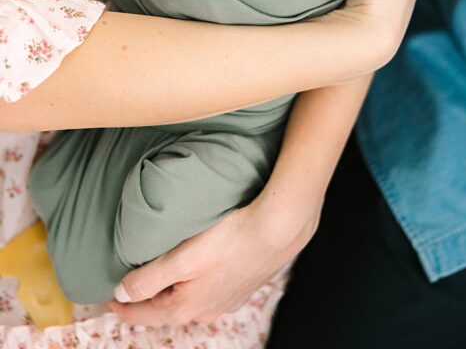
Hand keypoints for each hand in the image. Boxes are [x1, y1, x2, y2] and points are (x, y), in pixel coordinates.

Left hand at [108, 194, 315, 325]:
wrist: (280, 228)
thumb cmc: (232, 239)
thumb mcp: (182, 258)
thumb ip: (149, 278)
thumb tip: (122, 292)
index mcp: (186, 308)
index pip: (142, 314)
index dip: (121, 304)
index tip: (106, 294)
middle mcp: (207, 311)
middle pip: (166, 309)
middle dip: (148, 298)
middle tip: (132, 282)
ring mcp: (227, 301)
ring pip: (190, 300)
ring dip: (175, 290)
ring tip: (164, 273)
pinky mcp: (244, 287)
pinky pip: (211, 290)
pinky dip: (198, 283)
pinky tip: (201, 268)